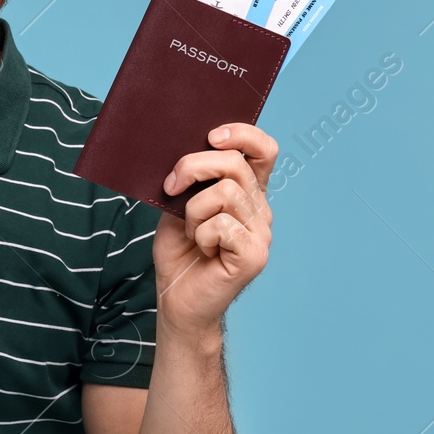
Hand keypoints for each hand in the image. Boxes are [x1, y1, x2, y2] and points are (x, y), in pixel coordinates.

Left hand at [152, 123, 277, 337]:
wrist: (177, 298)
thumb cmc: (179, 252)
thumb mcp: (178, 206)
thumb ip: (191, 180)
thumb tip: (187, 150)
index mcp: (247, 193)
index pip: (263, 150)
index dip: (242, 134)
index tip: (211, 136)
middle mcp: (260, 209)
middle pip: (235, 163)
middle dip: (193, 167)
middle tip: (170, 186)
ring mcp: (262, 233)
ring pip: (224, 193)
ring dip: (193, 212)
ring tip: (193, 233)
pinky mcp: (254, 255)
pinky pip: (221, 225)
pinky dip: (201, 235)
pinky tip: (204, 251)